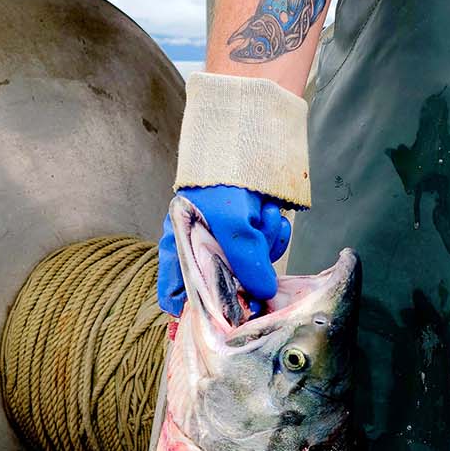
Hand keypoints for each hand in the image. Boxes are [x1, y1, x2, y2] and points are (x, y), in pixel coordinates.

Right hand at [157, 185, 290, 315]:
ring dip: (263, 243)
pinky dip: (273, 234)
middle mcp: (201, 244)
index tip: (220, 316)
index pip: (176, 291)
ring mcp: (228, 239)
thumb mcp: (233, 221)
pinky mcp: (251, 231)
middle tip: (254, 244)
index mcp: (180, 241)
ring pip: (250, 266)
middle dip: (244, 270)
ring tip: (263, 213)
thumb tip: (263, 293)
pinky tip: (272, 213)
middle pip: (223, 284)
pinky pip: (266, 249)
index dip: (195, 309)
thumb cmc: (227, 176)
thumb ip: (247, 261)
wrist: (254, 134)